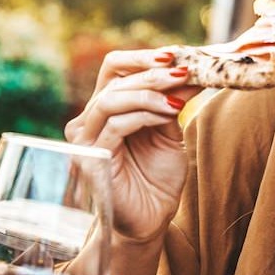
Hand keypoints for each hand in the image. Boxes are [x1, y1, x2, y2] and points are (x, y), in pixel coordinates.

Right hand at [64, 49, 200, 243]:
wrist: (151, 220)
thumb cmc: (157, 178)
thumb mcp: (168, 131)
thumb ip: (170, 102)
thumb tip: (189, 70)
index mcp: (105, 109)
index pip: (114, 68)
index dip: (141, 57)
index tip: (174, 54)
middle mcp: (89, 120)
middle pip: (113, 79)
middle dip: (150, 72)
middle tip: (182, 70)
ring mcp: (85, 139)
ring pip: (111, 98)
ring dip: (149, 91)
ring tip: (177, 95)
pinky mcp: (90, 158)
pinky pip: (116, 125)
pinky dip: (144, 114)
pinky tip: (167, 114)